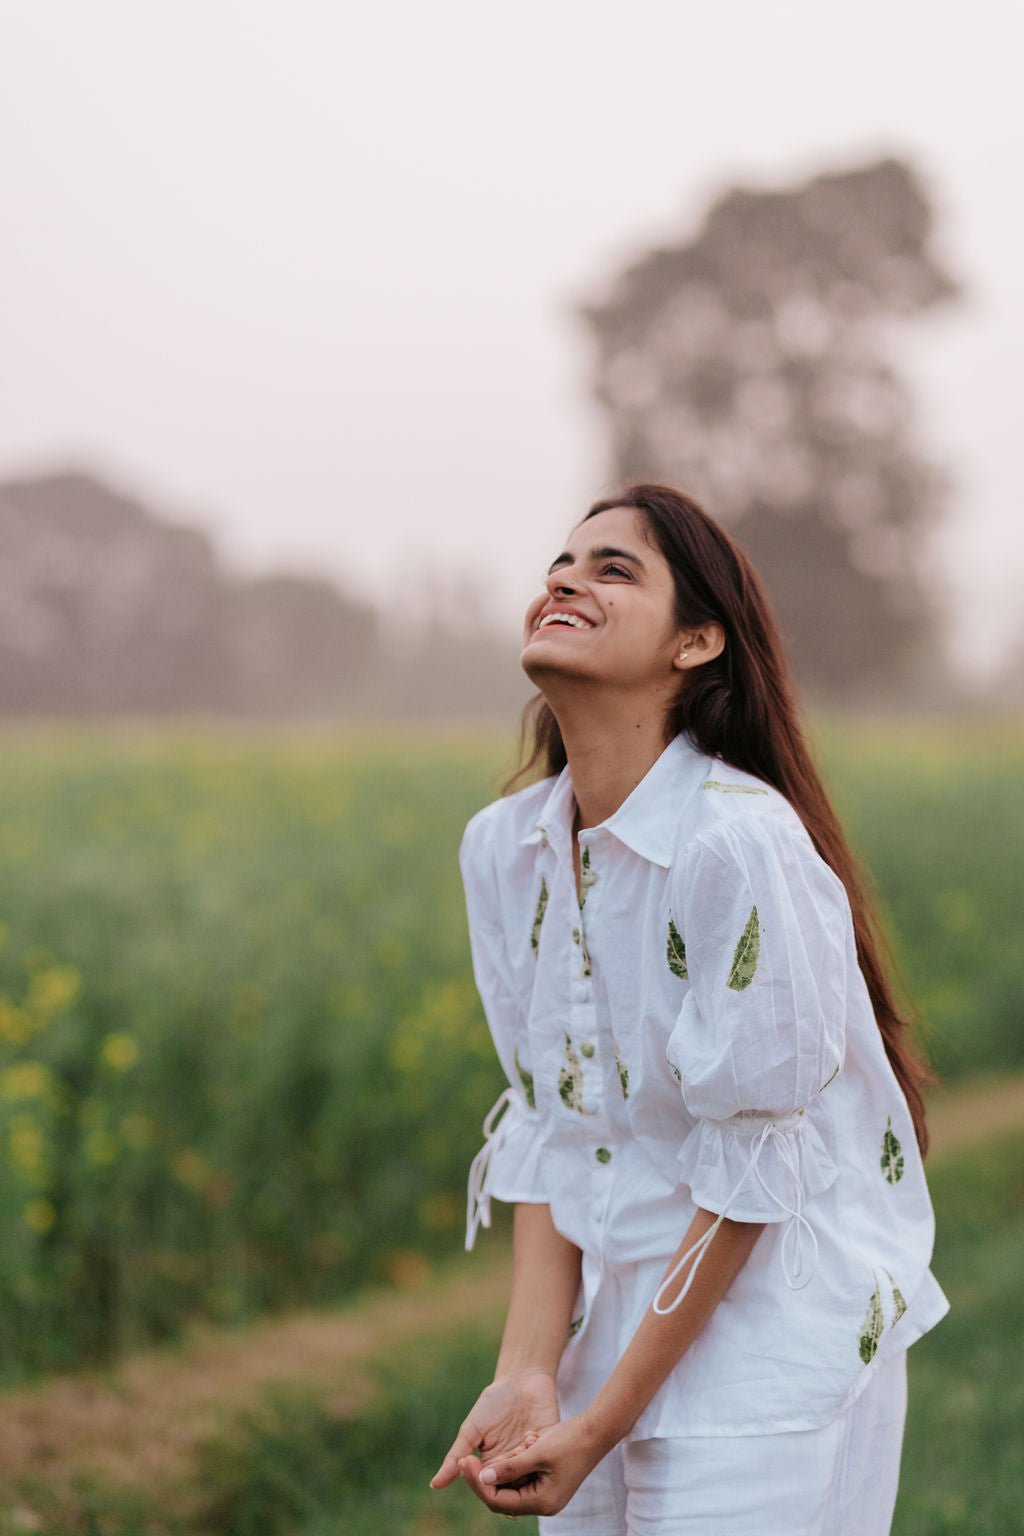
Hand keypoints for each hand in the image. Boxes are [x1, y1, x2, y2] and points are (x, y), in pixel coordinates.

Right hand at [430, 1370, 559, 1489]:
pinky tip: (530, 1435)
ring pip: (527, 1476)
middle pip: (509, 1486)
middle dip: (505, 1472)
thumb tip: (434, 1485)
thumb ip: (455, 1457)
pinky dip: (536, 1451)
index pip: (487, 1487)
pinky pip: (544, 1460)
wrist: (521, 1379)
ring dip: (521, 1463)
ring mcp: (532, 1458)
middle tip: (503, 1453)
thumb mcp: (471, 1429)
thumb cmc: (493, 1402)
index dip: (483, 1480)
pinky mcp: (550, 1447)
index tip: (476, 1461)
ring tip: (518, 1444)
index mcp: (493, 1467)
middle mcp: (513, 1467)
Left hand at [456, 1412, 610, 1516]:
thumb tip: (483, 1478)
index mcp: (541, 1502)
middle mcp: (542, 1503)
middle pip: (502, 1496)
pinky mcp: (547, 1481)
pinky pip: (523, 1474)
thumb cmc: (569, 1440)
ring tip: (520, 1440)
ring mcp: (545, 1493)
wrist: (597, 1431)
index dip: (478, 1483)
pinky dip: (518, 1458)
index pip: (498, 1500)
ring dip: (506, 1463)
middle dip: (485, 1476)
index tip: (464, 1462)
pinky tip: (529, 1439)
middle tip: (466, 1458)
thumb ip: (509, 1467)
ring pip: (511, 1483)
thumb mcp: (536, 1452)